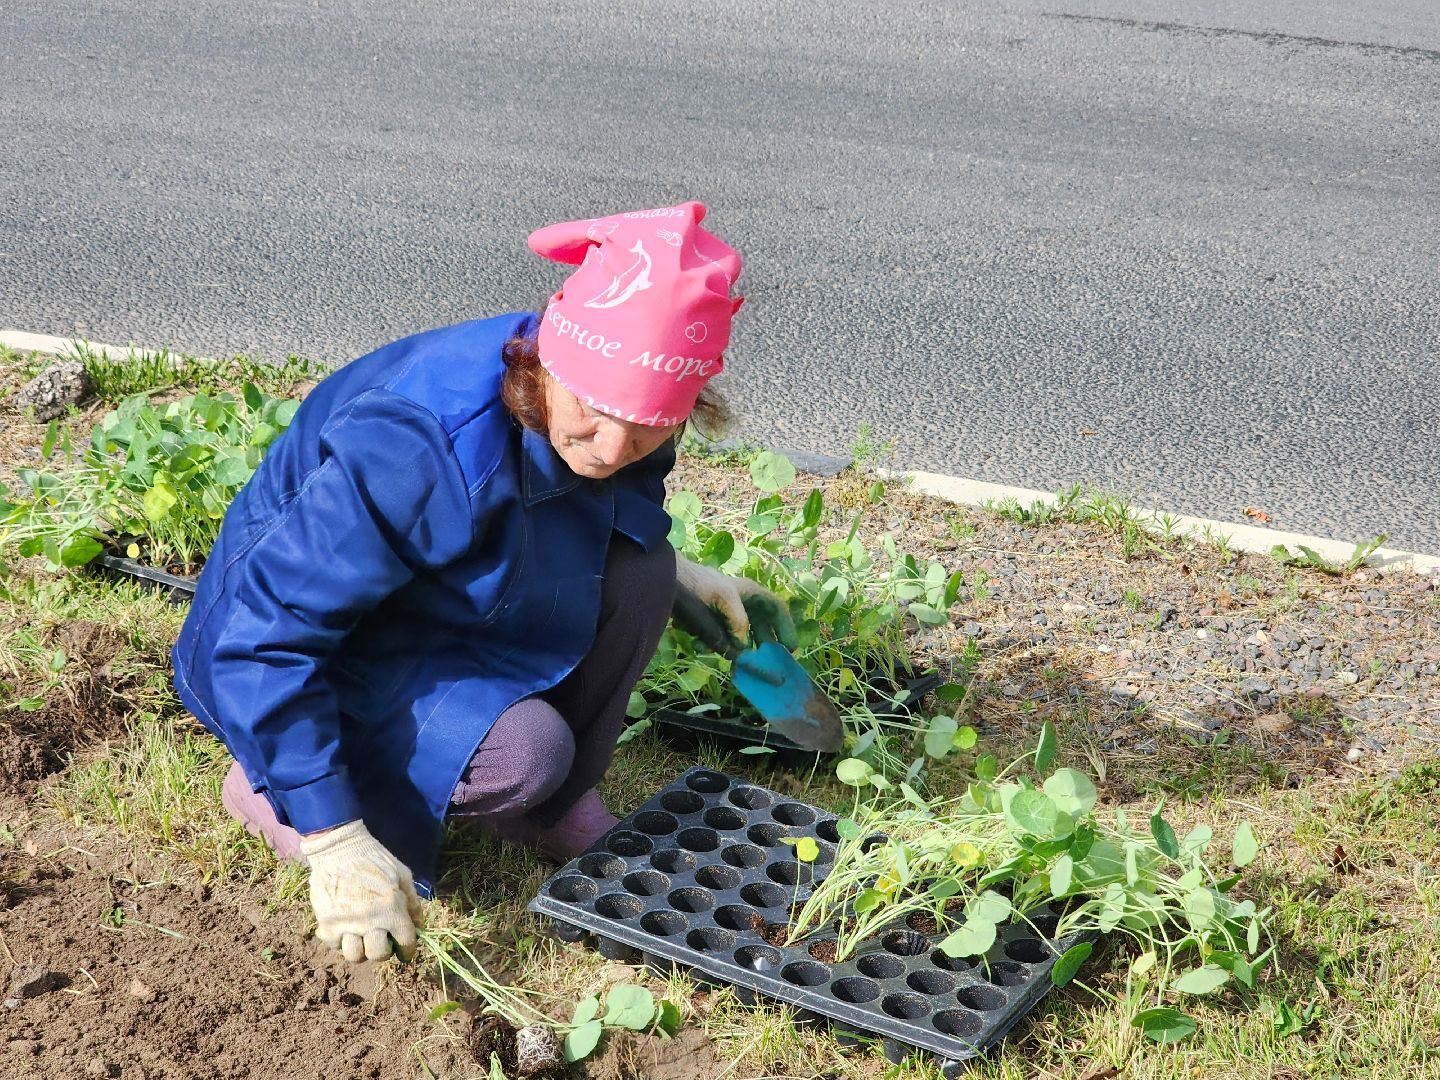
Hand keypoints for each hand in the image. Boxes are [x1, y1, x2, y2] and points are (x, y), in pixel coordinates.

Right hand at [300, 820, 422, 962]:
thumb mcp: (402, 875)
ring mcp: (346, 924)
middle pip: (378, 955)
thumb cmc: (376, 859)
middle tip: (382, 940)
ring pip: (355, 956)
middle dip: (384, 951)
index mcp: (392, 908)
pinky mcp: (326, 923)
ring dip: (361, 949)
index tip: (404, 951)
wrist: (340, 848)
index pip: (405, 943)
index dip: (408, 950)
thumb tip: (419, 927)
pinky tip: (346, 928)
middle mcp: (369, 920)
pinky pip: (335, 945)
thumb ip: (412, 903)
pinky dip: (341, 941)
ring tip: (362, 938)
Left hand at [675, 557, 796, 648]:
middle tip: (766, 662)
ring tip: (730, 658)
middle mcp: (741, 603)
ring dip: (733, 648)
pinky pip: (717, 639)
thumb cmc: (698, 582)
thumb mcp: (722, 598)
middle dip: (762, 645)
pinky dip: (711, 645)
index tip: (789, 647)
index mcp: (750, 593)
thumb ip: (737, 621)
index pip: (776, 609)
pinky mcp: (709, 623)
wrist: (665, 578)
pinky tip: (699, 646)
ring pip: (738, 637)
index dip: (785, 627)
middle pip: (761, 626)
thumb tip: (744, 645)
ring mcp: (725, 614)